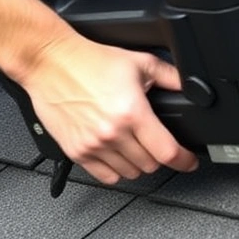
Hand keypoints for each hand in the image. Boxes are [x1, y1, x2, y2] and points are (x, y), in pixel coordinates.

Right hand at [19, 35, 198, 184]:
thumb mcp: (138, 62)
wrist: (49, 62)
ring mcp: (93, 145)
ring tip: (133, 146)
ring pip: (130, 173)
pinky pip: (106, 177)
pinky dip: (116, 170)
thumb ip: (169, 77)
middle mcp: (113, 133)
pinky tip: (116, 155)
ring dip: (137, 164)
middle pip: (151, 165)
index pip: (168, 152)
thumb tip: (189, 85)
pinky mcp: (76, 151)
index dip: (185, 160)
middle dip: (158, 156)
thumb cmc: (89, 61)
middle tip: (154, 143)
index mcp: (132, 113)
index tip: (189, 161)